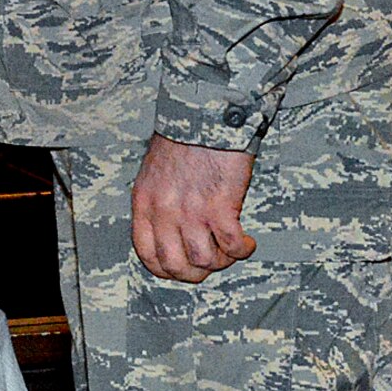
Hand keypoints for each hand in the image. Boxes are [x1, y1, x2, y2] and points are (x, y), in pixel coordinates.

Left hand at [129, 133, 257, 282]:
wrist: (204, 117)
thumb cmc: (182, 140)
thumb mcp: (154, 173)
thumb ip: (158, 202)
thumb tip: (169, 231)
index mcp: (144, 203)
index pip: (146, 253)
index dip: (166, 270)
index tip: (183, 268)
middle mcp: (164, 211)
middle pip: (174, 265)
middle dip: (195, 273)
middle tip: (211, 263)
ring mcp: (191, 211)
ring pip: (204, 261)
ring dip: (222, 261)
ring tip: (231, 248)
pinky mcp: (220, 207)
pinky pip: (232, 246)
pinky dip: (242, 249)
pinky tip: (247, 241)